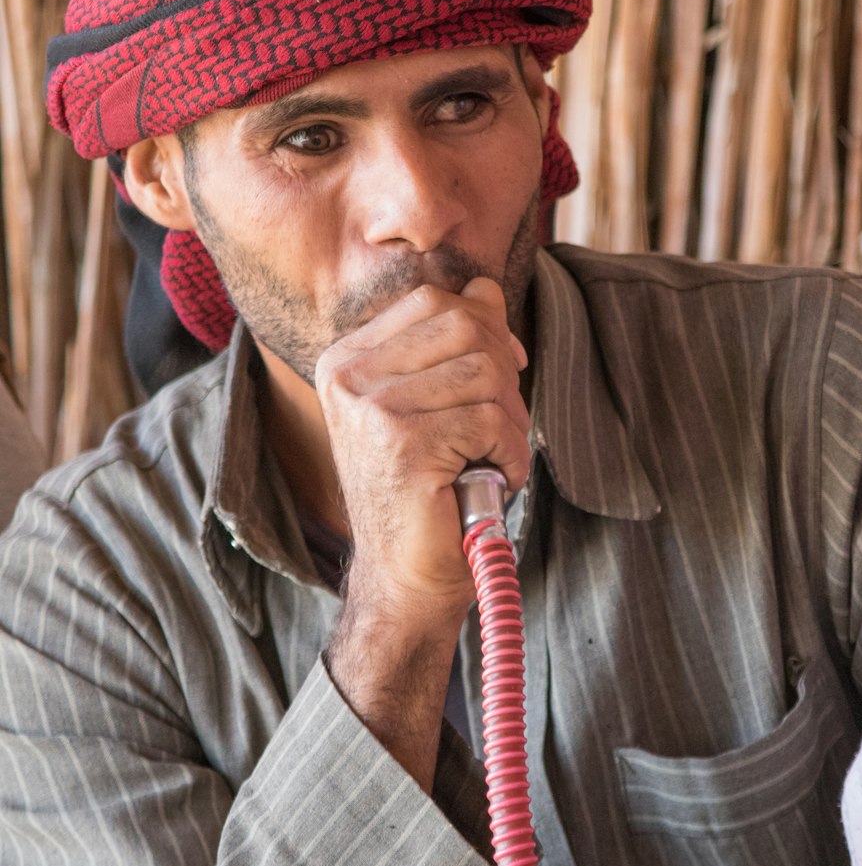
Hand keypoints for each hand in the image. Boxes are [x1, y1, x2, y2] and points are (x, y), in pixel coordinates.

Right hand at [314, 277, 529, 786]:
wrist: (404, 578)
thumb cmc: (427, 492)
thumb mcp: (438, 404)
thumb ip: (456, 344)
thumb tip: (486, 287)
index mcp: (348, 359)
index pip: (437, 302)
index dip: (485, 330)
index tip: (499, 378)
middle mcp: (349, 377)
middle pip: (467, 327)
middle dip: (503, 376)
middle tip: (496, 429)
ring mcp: (371, 410)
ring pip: (486, 373)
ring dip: (509, 422)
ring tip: (488, 460)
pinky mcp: (402, 445)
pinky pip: (491, 420)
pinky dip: (510, 454)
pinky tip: (488, 479)